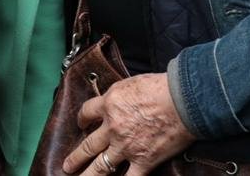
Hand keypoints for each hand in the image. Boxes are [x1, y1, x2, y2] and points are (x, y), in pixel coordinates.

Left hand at [62, 73, 195, 174]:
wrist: (182, 100)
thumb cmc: (161, 87)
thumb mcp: (131, 83)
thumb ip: (120, 95)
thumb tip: (118, 100)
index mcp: (109, 104)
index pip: (87, 112)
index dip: (82, 119)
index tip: (81, 123)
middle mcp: (113, 127)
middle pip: (88, 146)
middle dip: (76, 157)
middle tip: (67, 166)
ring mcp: (126, 147)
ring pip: (101, 167)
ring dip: (87, 175)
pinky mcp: (143, 160)